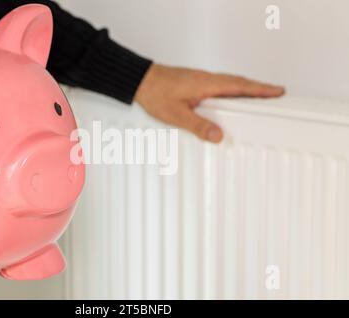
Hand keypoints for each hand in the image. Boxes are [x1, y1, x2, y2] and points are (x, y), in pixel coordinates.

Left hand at [135, 64, 284, 142]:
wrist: (141, 80)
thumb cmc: (155, 93)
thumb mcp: (177, 114)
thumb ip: (198, 126)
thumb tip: (218, 136)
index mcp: (207, 84)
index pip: (240, 86)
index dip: (261, 90)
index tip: (278, 92)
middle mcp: (207, 80)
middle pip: (240, 83)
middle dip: (259, 90)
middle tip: (276, 95)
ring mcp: (201, 80)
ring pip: (230, 84)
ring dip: (246, 90)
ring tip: (259, 99)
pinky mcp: (195, 83)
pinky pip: (220, 86)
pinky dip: (232, 91)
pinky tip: (231, 100)